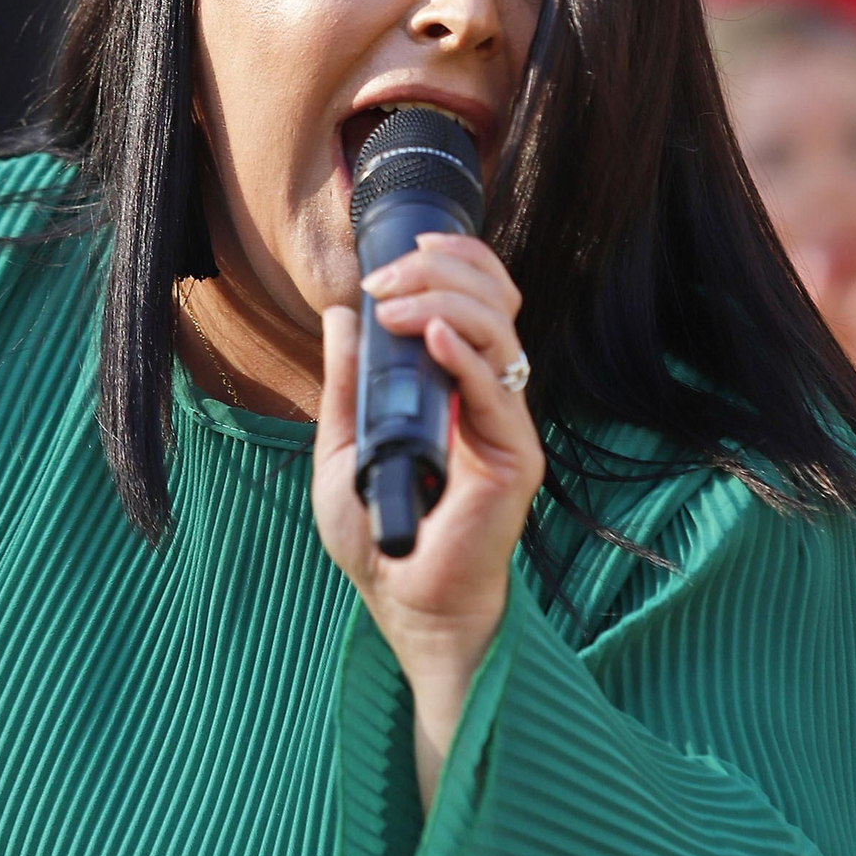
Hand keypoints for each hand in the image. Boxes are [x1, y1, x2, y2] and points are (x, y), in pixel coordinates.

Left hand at [312, 233, 545, 804]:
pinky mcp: (515, 457)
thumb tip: (340, 315)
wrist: (406, 606)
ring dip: (445, 303)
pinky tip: (432, 337)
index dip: (454, 261)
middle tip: (387, 281)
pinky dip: (465, 355)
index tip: (407, 249)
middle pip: (495, 301)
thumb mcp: (345, 445)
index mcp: (457, 386)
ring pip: (500, 332)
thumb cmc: (381, 537)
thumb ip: (347, 382)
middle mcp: (490, 397)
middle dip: (443, 271)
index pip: (478, 300)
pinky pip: (495, 390)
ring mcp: (507, 424)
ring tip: (395, 307)